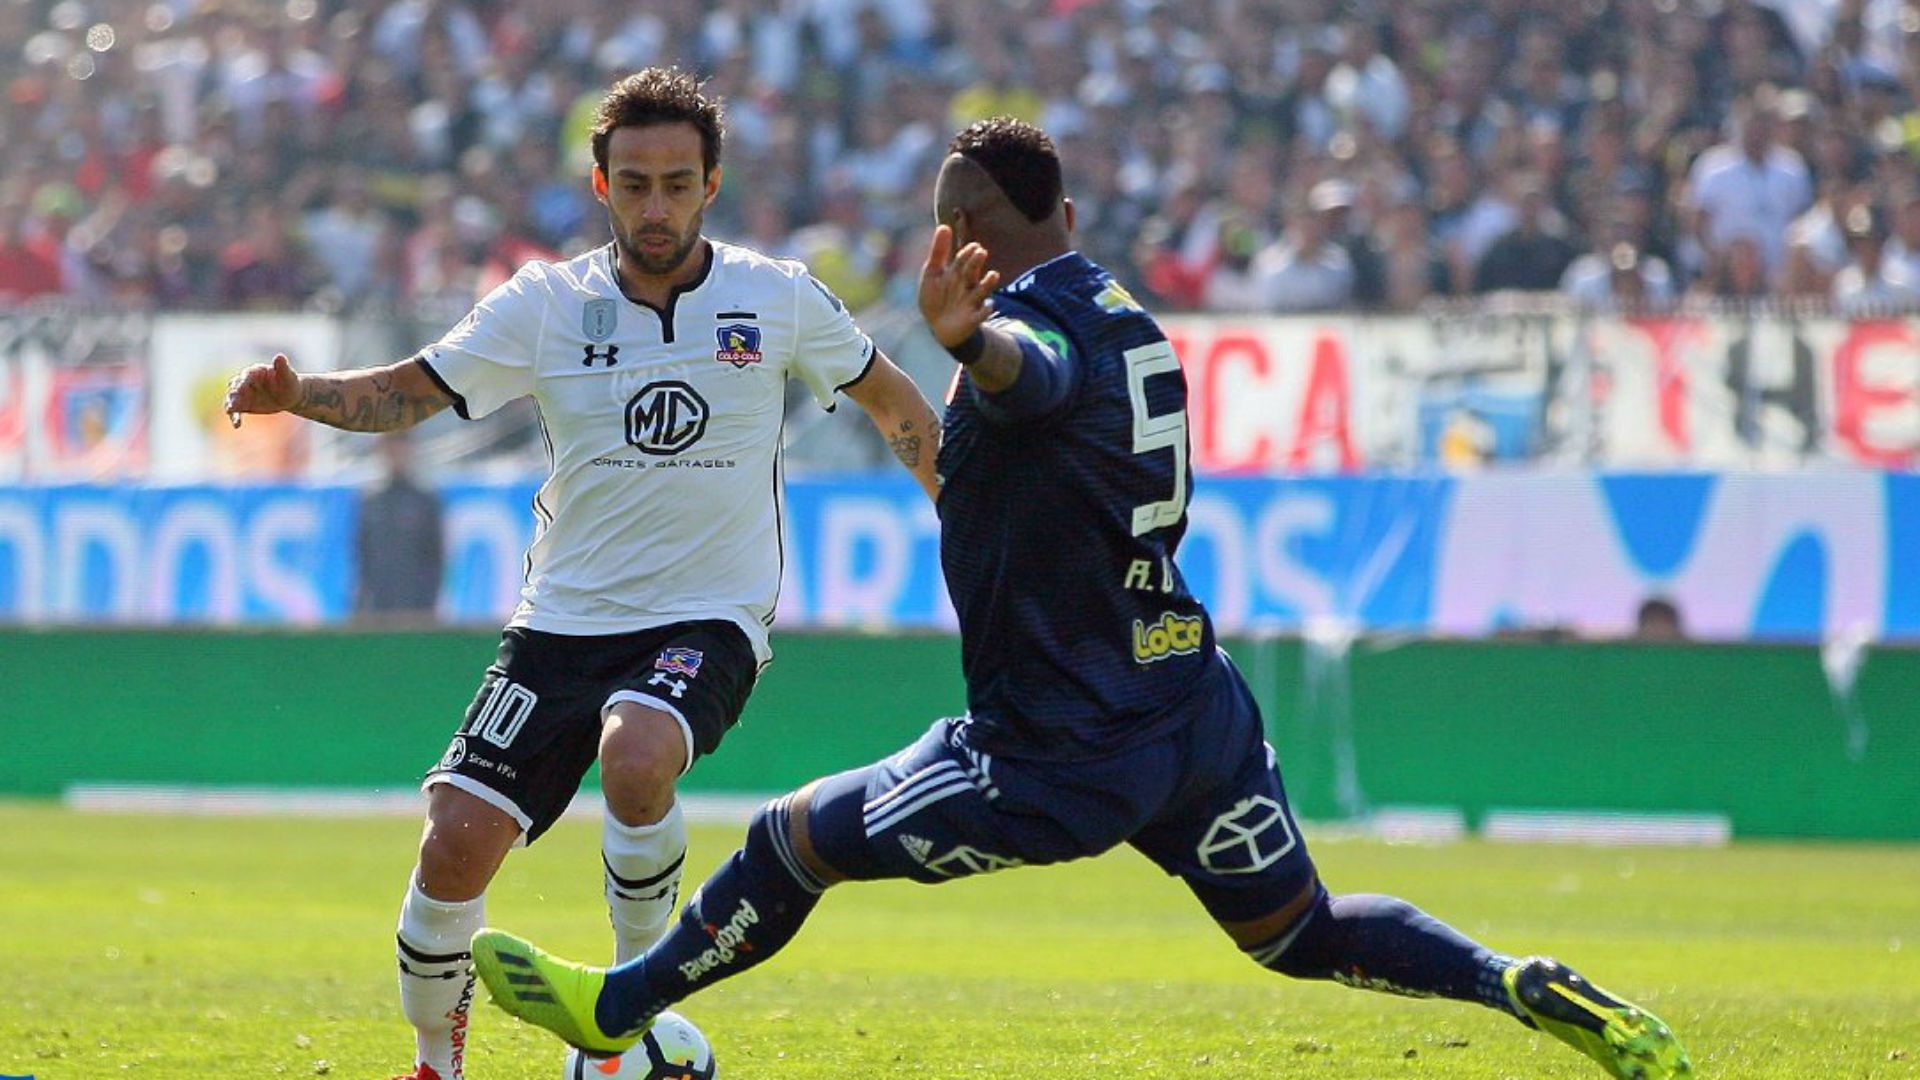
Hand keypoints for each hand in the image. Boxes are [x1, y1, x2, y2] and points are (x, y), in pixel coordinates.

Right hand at [224, 353, 301, 427]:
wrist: (290, 396)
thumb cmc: (289, 382)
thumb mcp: (288, 375)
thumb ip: (282, 367)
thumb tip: (279, 356)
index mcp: (255, 371)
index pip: (246, 375)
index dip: (242, 381)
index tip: (239, 388)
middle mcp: (246, 381)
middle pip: (235, 386)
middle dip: (233, 394)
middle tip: (232, 403)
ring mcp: (243, 393)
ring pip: (232, 398)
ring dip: (230, 405)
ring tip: (230, 412)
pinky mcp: (244, 404)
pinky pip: (236, 410)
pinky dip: (235, 417)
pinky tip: (237, 425)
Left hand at [917, 224, 1000, 349]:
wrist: (940, 326)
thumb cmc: (936, 297)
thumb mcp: (932, 273)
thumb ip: (938, 252)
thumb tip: (943, 226)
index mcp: (957, 272)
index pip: (963, 259)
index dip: (966, 252)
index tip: (972, 245)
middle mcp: (967, 285)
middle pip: (972, 272)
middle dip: (975, 263)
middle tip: (980, 252)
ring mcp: (971, 301)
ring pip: (981, 291)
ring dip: (987, 284)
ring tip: (994, 275)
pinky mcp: (973, 318)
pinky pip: (981, 315)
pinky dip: (985, 312)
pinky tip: (989, 307)